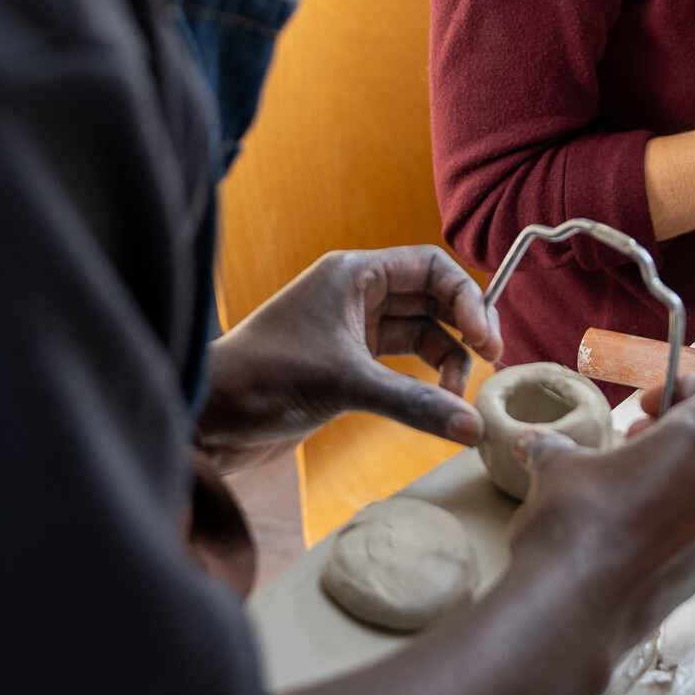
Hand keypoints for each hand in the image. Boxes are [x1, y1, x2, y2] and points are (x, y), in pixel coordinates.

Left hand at [195, 246, 500, 468]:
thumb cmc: (260, 379)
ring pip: (420, 333)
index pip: (432, 267)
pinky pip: (401, 363)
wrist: (206, 417)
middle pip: (432, 298)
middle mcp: (356, 294)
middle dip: (463, 327)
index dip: (467, 298)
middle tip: (488, 362)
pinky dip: (422, 381)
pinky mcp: (346, 364)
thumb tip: (472, 427)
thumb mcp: (344, 385)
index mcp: (354, 274)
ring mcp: (351, 329)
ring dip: (445, 360)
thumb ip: (414, 403)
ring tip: (455, 395)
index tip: (486, 339)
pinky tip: (436, 404)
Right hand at [502, 372, 694, 663]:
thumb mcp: (560, 467)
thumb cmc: (575, 523)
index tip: (650, 404)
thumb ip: (559, 447)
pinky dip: (688, 514)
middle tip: (643, 439)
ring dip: (693, 473)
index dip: (694, 385)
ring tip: (636, 483)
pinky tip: (639, 525)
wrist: (576, 611)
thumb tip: (532, 443)